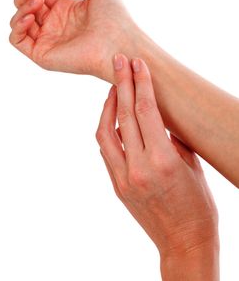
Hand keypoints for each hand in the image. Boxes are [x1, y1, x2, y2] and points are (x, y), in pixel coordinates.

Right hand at [9, 0, 137, 80]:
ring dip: (23, 4)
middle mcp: (55, 25)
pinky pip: (18, 40)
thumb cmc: (115, 17)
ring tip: (39, 0)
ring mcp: (48, 41)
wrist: (119, 43)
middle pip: (27, 2)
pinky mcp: (43, 56)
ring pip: (19, 19)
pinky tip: (30, 15)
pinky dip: (18, 25)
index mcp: (66, 10)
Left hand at [96, 54, 218, 278]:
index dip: (141, 83)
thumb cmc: (198, 205)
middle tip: (119, 61)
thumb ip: (172, 139)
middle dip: (121, 83)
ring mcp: (124, 178)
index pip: (146, 111)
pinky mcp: (117, 185)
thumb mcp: (191, 166)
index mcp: (163, 160)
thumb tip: (157, 117)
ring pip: (105, 132)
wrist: (184, 241)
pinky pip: (107, 150)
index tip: (137, 64)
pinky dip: (109, 129)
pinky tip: (115, 118)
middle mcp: (138, 168)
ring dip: (108, 106)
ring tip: (114, 88)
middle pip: (123, 115)